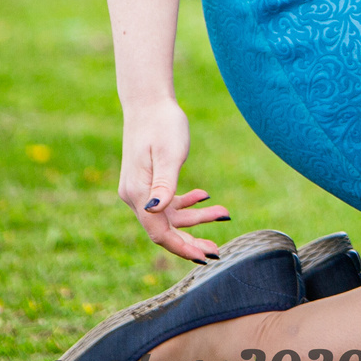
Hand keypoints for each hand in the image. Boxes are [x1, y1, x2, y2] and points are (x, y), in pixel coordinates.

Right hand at [118, 100, 229, 263]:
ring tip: (224, 213)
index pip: (159, 232)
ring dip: (195, 218)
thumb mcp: (169, 153)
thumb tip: (156, 210)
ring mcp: (142, 191)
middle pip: (164, 230)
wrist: (149, 103)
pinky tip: (205, 197)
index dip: (182, 247)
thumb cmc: (161, 124)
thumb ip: (165, 183)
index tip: (205, 257)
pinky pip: (168, 203)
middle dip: (190, 241)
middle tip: (217, 250)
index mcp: (138, 193)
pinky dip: (186, 204)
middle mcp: (136, 197)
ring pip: (169, 217)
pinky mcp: (150, 182)